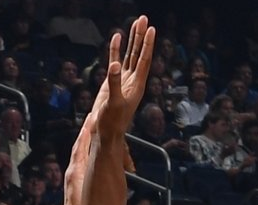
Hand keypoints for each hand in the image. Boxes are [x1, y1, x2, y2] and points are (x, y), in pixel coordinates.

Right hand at [94, 16, 155, 141]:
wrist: (105, 132)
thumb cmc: (112, 121)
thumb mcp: (114, 103)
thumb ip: (114, 84)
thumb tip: (115, 65)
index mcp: (137, 85)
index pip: (144, 60)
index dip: (148, 45)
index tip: (151, 29)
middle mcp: (133, 80)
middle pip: (139, 54)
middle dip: (141, 36)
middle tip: (143, 19)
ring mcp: (123, 80)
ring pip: (130, 55)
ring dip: (133, 40)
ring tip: (136, 23)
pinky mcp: (113, 82)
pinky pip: (116, 61)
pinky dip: (116, 49)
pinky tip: (117, 38)